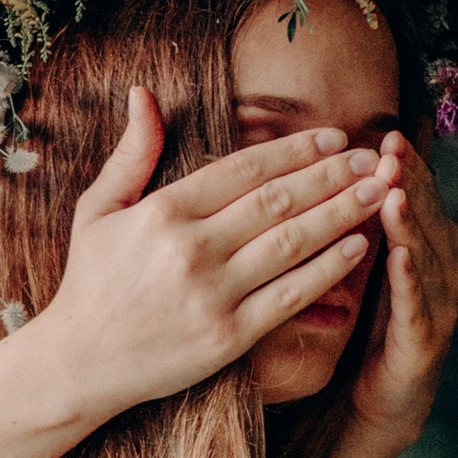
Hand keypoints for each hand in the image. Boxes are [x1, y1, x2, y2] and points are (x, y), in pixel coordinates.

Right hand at [25, 89, 388, 428]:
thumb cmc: (90, 284)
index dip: (294, 150)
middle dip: (331, 175)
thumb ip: (131, 154)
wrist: (78, 365)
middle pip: (277, 201)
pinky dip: (328, 269)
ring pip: (292, 243)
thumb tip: (142, 92)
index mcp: (163, 212)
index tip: (331, 136)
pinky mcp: (227, 338)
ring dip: (342, 213)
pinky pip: (290, 296)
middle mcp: (190, 250)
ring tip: (379, 190)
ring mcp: (212, 295)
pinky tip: (358, 246)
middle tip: (372, 156)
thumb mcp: (97, 210)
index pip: (243, 169)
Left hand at [348, 130, 457, 448]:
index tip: (384, 135)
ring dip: (412, 223)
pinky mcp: (423, 347)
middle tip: (392, 149)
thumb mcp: (353, 272)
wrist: (370, 409)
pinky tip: (401, 257)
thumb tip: (323, 175)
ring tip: (395, 192)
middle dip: (410, 182)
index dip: (404, 168)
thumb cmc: (361, 333)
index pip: (415, 201)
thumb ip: (352, 229)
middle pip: (427, 219)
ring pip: (428, 257)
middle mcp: (441, 275)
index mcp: (423, 253)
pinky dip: (412, 281)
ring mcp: (437, 310)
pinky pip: (418, 308)